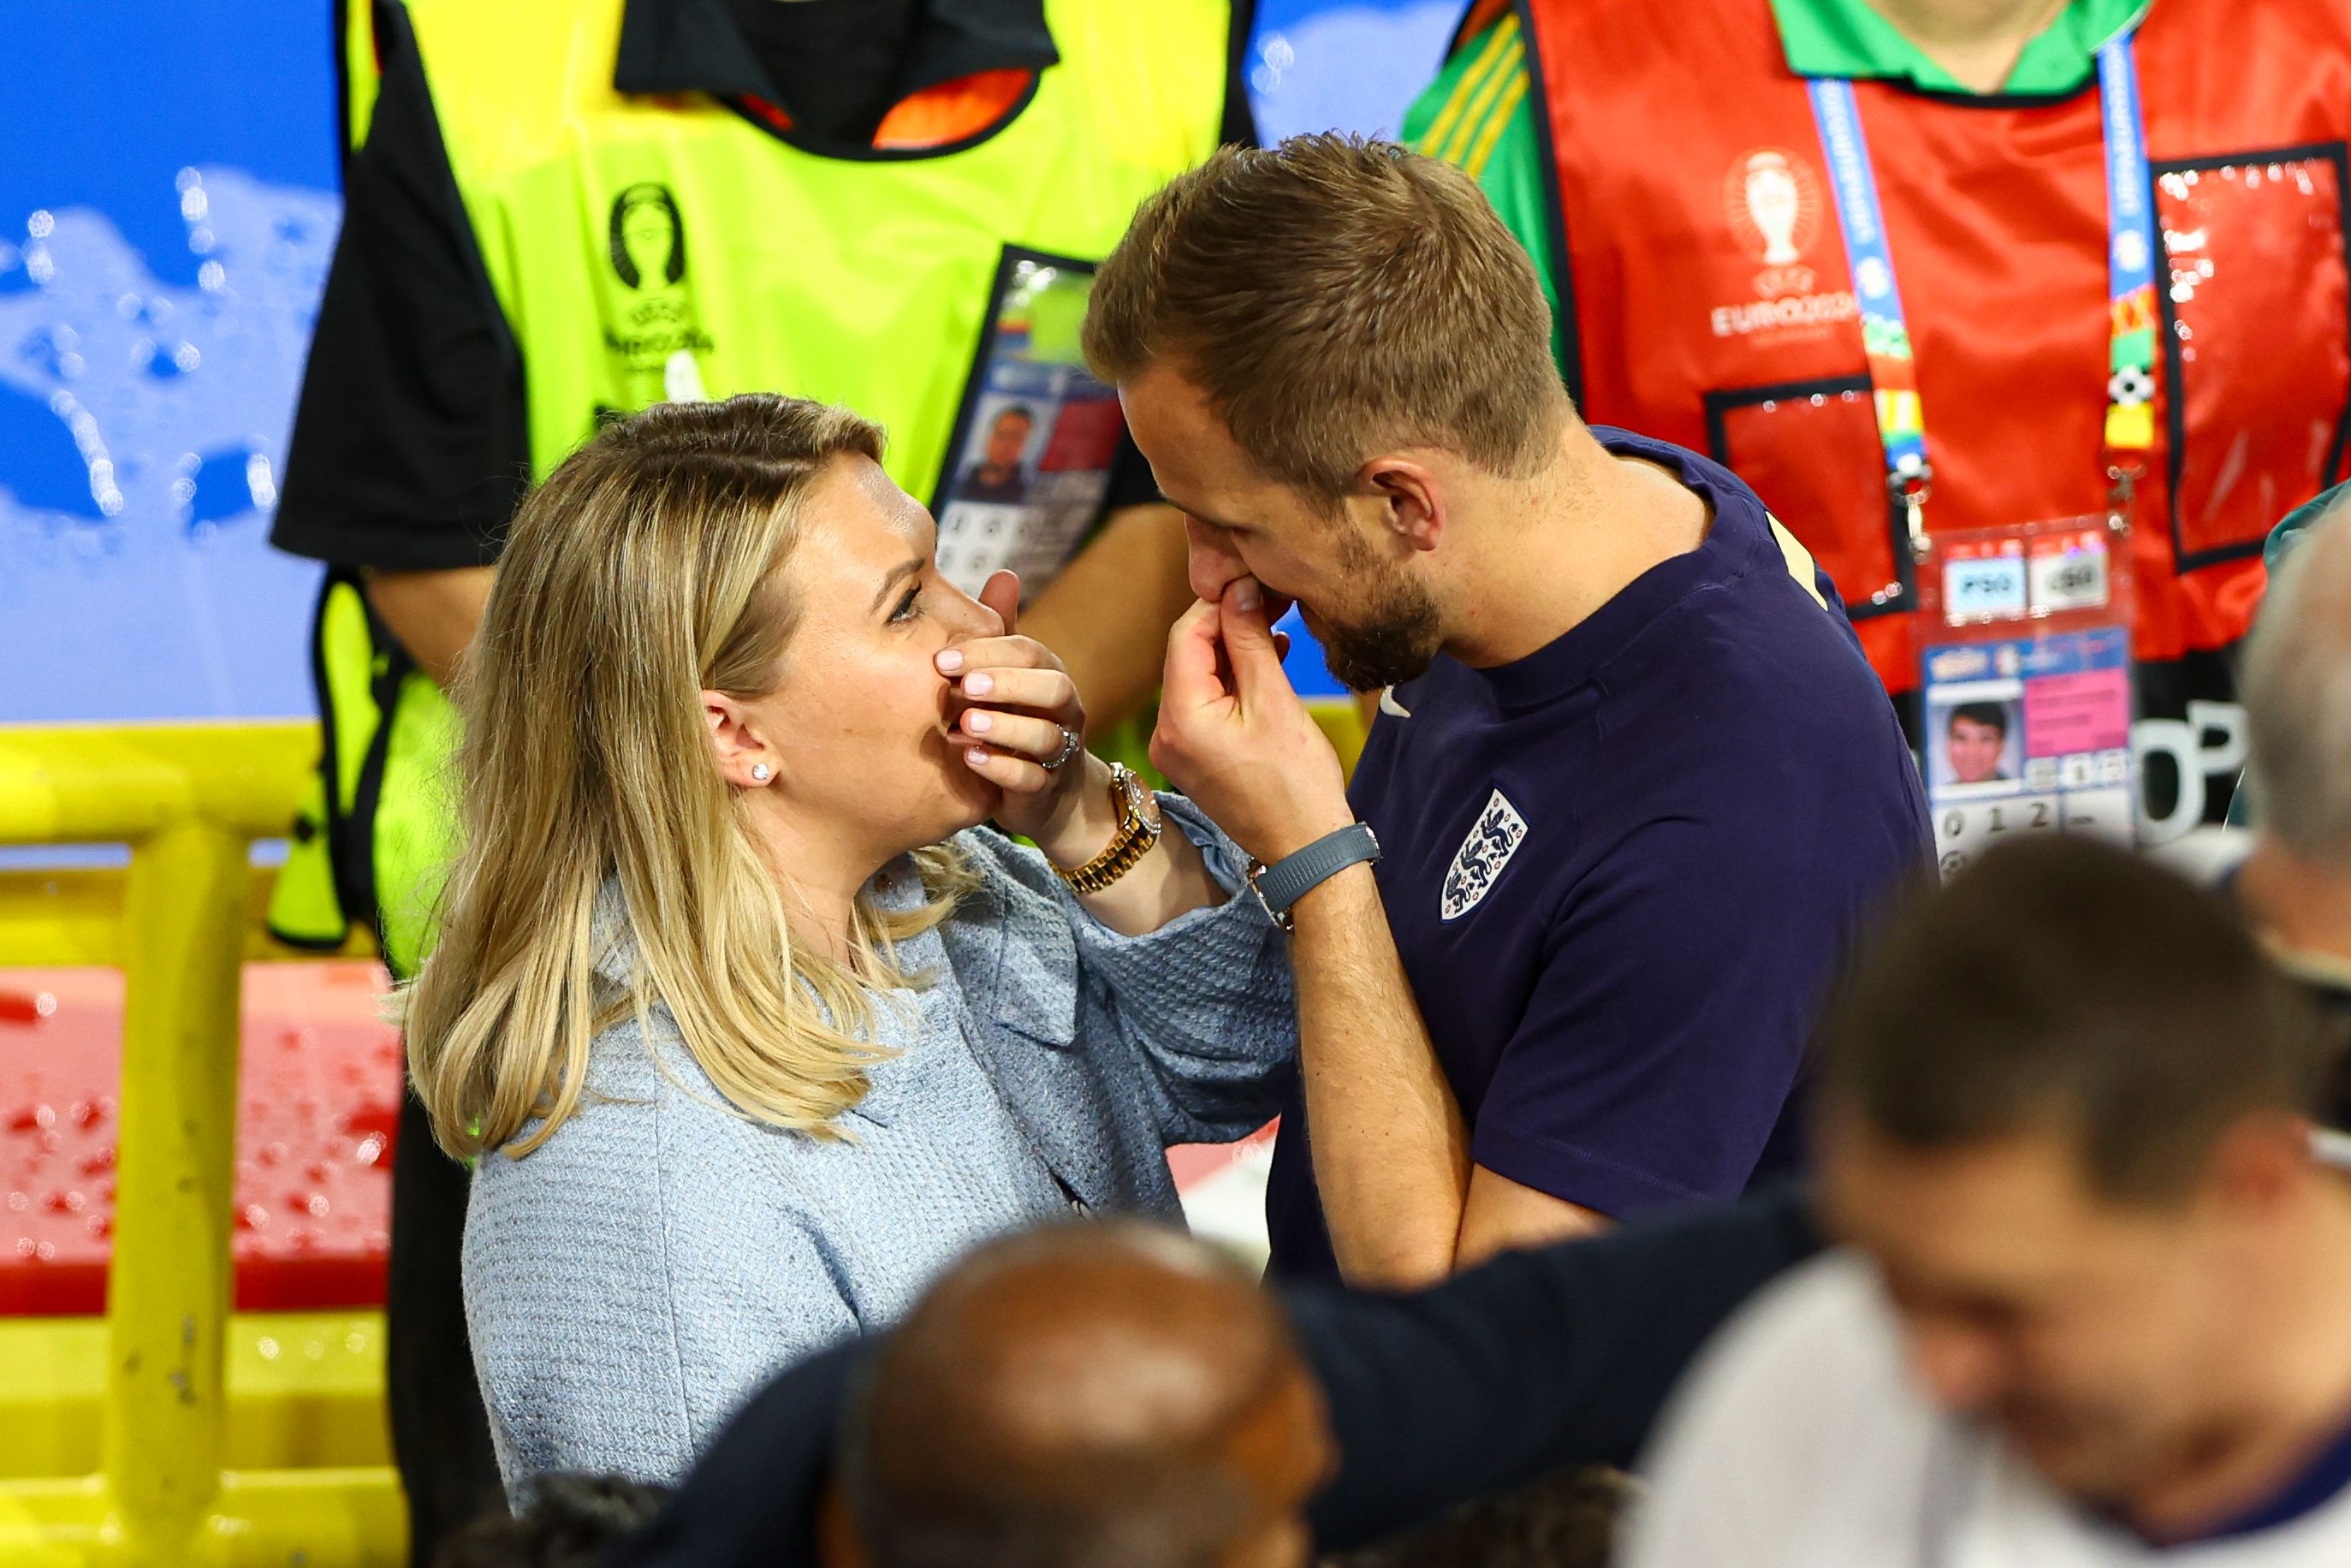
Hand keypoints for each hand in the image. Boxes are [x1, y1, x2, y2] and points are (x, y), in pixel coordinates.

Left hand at [939, 571, 1112, 855]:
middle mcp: (1064, 711)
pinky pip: (1033, 781)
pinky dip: (1003, 770)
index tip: (942, 658)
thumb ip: (1001, 634)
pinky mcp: (1046, 791)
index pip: (1030, 654)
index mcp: (1050, 676)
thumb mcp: (1008, 676)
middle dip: (1007, 683)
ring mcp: (1059, 753)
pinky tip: (970, 759)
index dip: (990, 652)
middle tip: (962, 685)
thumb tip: (1005, 573)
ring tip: (964, 724)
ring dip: (1004, 728)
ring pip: (1045, 737)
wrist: (1047, 794)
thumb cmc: (1018, 721)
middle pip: (1052, 689)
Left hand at [1151, 577, 1351, 863]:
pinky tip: (1268, 662)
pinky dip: (1233, 681)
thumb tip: (1239, 589)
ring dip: (1235, 651)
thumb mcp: (1275, 701)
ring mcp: (1176, 747)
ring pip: (1200, 677)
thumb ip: (1251, 641)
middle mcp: (1165, 732)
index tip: (1257, 584)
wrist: (1304, 848)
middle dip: (1229, 625)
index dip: (1221, 602)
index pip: (1187, 635)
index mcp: (1179, 717)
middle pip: (1189, 653)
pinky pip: (1206, 703)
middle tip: (1272, 601)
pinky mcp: (1193, 756)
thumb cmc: (1296, 782)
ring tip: (1277, 629)